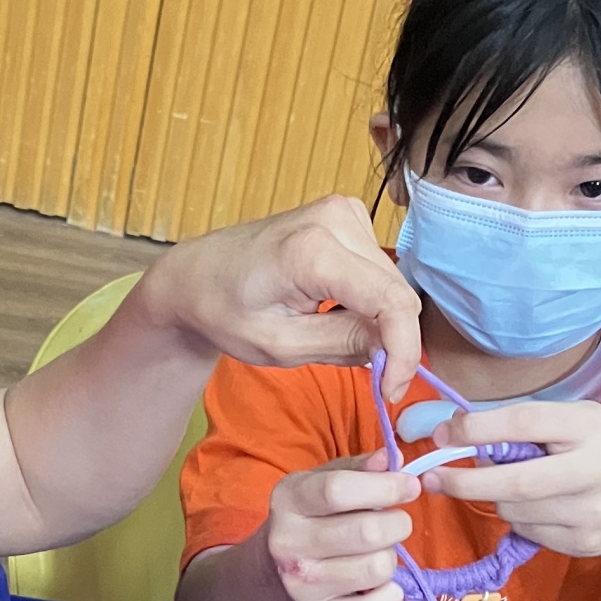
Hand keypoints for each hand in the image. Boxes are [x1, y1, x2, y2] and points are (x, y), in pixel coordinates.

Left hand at [139, 197, 421, 402]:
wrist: (197, 275)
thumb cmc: (224, 310)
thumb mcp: (280, 345)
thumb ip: (344, 345)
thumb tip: (396, 351)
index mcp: (312, 250)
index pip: (391, 303)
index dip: (404, 351)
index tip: (392, 390)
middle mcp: (335, 219)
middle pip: (396, 292)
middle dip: (388, 338)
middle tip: (359, 369)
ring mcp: (342, 211)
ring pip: (391, 283)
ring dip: (374, 318)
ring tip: (325, 329)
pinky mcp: (345, 215)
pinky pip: (377, 270)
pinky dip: (365, 298)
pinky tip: (329, 306)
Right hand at [261, 450, 419, 600]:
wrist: (273, 571)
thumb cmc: (311, 517)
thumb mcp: (323, 481)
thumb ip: (359, 468)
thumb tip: (392, 459)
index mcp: (289, 501)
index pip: (339, 490)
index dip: (385, 486)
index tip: (409, 486)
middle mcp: (289, 544)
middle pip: (367, 532)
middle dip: (397, 524)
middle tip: (394, 523)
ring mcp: (301, 585)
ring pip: (376, 569)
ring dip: (390, 558)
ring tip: (377, 552)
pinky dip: (389, 595)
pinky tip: (379, 583)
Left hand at [424, 401, 600, 557]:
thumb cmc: (599, 448)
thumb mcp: (572, 420)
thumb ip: (523, 426)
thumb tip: (455, 434)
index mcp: (591, 426)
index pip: (524, 423)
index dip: (477, 430)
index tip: (443, 436)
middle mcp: (598, 469)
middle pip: (514, 482)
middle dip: (464, 482)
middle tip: (431, 478)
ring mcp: (594, 512)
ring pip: (514, 510)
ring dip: (495, 499)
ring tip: (509, 485)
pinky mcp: (586, 544)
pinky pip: (527, 532)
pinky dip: (517, 518)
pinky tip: (536, 506)